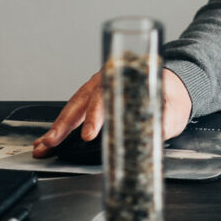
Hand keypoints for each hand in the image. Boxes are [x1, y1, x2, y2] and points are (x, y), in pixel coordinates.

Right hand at [32, 67, 192, 155]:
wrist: (177, 84)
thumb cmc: (175, 96)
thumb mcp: (176, 110)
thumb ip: (164, 122)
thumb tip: (154, 135)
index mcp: (132, 75)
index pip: (111, 93)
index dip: (97, 114)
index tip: (89, 134)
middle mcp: (113, 77)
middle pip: (86, 98)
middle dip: (67, 124)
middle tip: (53, 143)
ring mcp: (102, 85)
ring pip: (76, 104)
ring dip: (59, 126)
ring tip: (43, 145)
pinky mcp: (96, 96)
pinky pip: (76, 108)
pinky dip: (61, 124)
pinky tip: (49, 138)